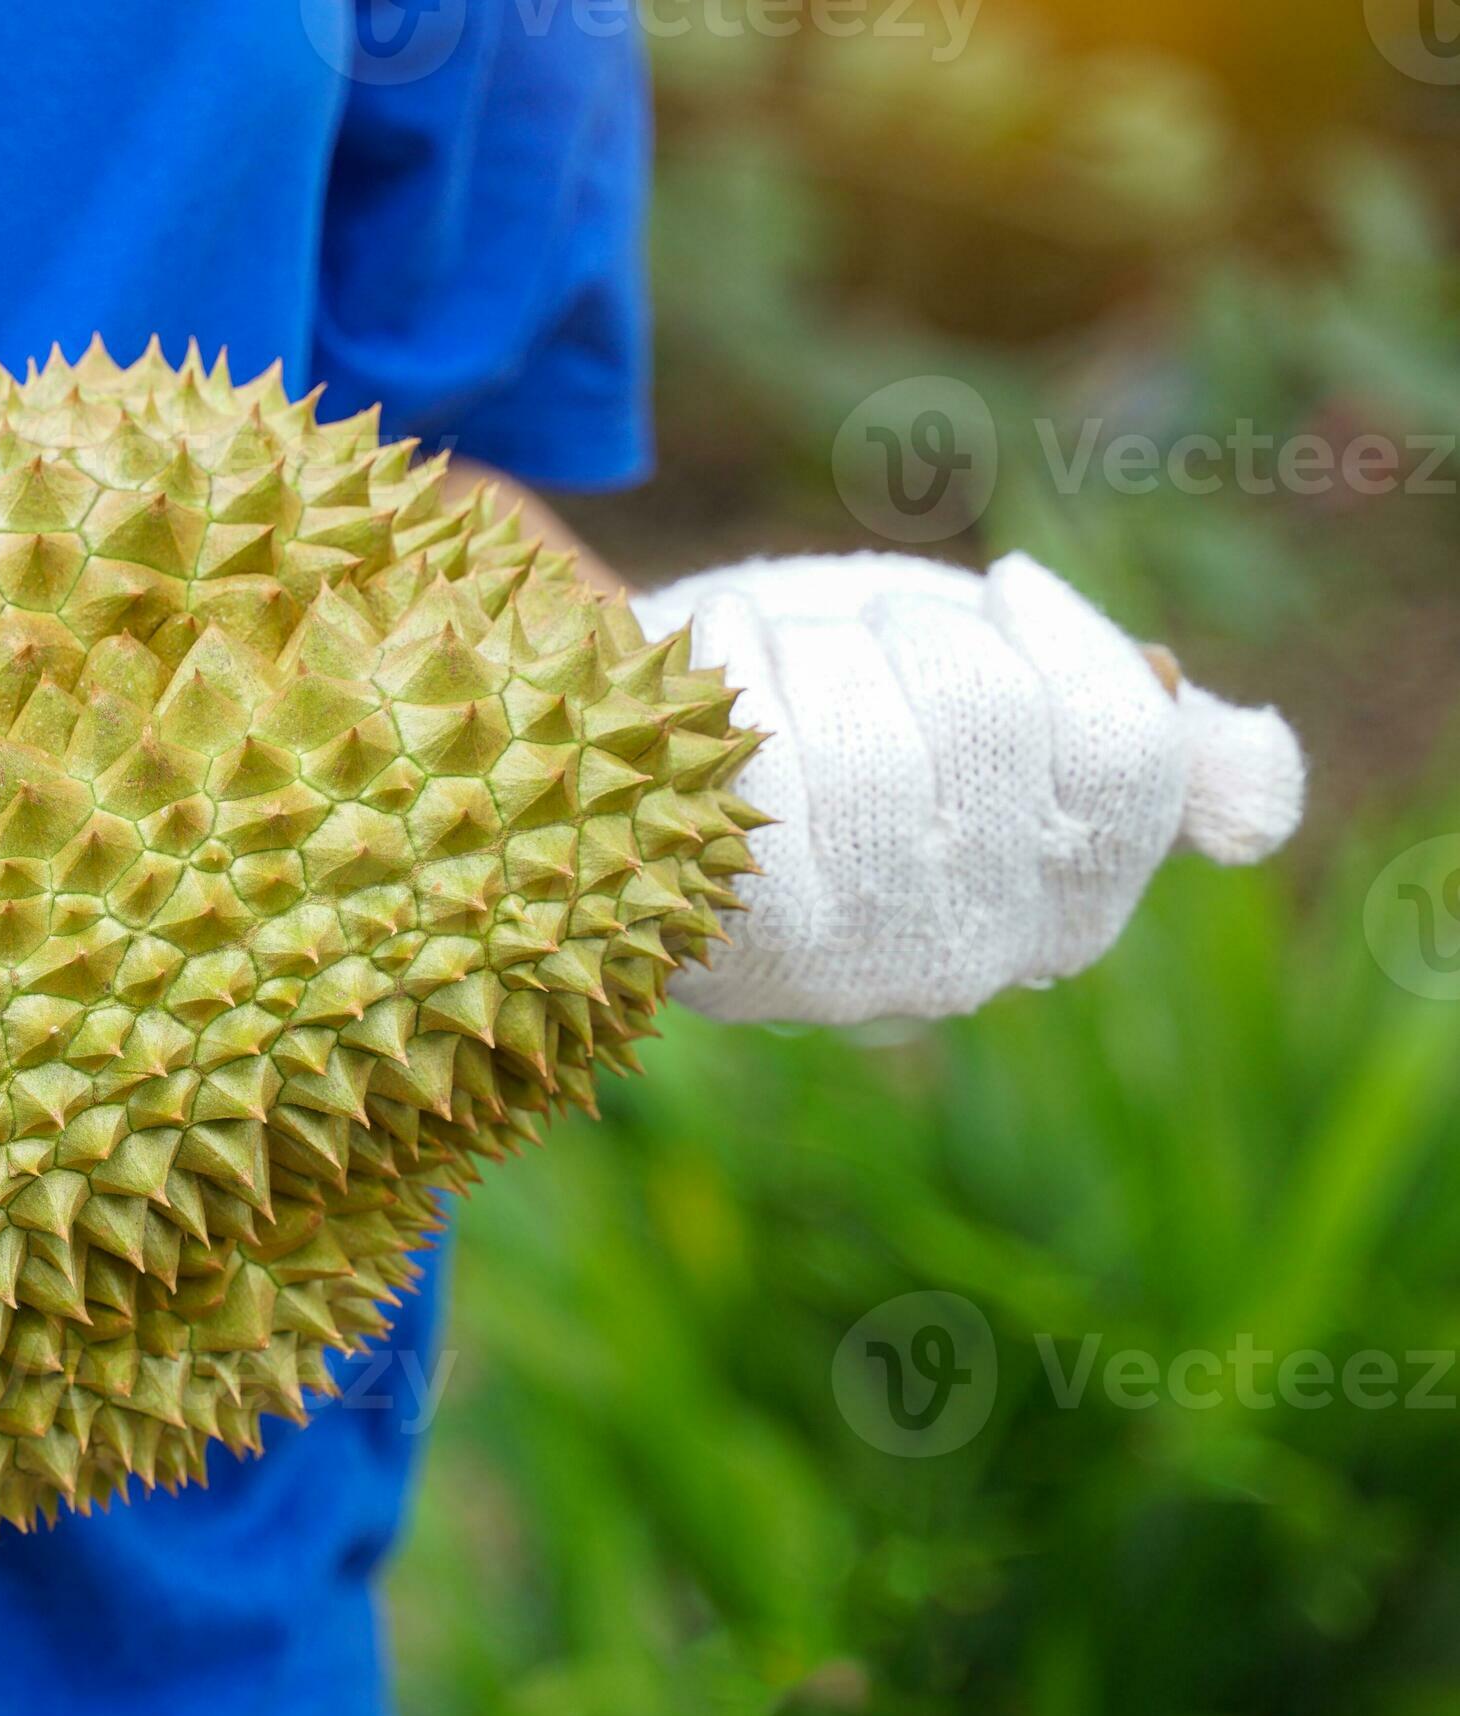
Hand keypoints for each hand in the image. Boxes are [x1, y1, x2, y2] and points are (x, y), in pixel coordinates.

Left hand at [632, 553, 1304, 1023]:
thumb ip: (1134, 727)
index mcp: (1068, 899)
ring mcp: (851, 962)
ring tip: (768, 666)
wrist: (619, 735)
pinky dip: (728, 664)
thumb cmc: (824, 705)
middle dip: (905, 634)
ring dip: (804, 648)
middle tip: (850, 648)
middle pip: (988, 714)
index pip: (1129, 752)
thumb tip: (1262, 800)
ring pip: (866, 734)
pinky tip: (703, 675)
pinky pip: (760, 756)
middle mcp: (971, 957)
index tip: (1004, 588)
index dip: (1063, 636)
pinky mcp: (735, 939)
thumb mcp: (998, 688)